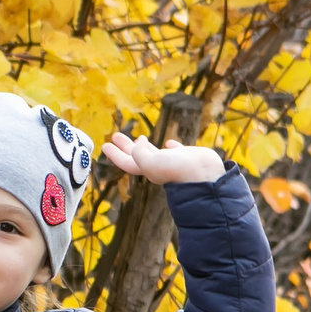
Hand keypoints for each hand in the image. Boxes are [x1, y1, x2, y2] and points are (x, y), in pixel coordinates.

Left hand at [101, 131, 224, 186]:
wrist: (206, 175)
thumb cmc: (177, 170)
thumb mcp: (152, 162)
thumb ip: (139, 153)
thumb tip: (138, 142)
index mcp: (147, 169)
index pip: (126, 162)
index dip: (114, 154)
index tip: (104, 144)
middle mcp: (158, 166)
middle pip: (136, 155)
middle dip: (125, 146)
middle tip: (115, 136)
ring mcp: (173, 161)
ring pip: (154, 151)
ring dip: (145, 144)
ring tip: (139, 136)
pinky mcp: (187, 156)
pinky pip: (176, 150)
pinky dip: (171, 146)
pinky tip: (169, 143)